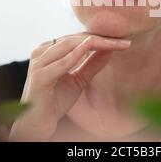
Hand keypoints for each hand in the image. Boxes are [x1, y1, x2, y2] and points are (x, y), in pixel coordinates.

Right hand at [9, 33, 130, 140]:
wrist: (37, 124)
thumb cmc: (55, 101)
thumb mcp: (79, 80)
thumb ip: (92, 64)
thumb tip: (110, 49)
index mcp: (48, 50)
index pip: (77, 38)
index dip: (100, 37)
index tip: (122, 40)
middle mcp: (41, 52)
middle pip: (75, 39)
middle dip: (100, 39)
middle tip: (123, 41)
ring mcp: (38, 62)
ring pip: (69, 45)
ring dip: (93, 43)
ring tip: (114, 43)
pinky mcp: (39, 76)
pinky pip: (61, 63)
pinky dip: (76, 54)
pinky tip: (90, 47)